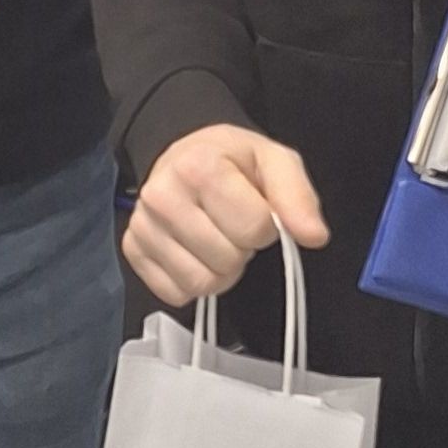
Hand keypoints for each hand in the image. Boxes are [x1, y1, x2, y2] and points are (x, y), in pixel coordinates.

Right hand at [123, 126, 326, 308]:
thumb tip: (314, 235)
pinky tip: (195, 252)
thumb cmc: (231, 160)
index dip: (265, 226)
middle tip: (233, 225)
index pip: (253, 228)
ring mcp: (142, 226)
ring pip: (200, 283)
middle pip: (226, 260)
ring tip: (217, 239)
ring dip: (220, 271)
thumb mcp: (274, 161)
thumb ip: (298, 197)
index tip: (255, 210)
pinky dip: (193, 282)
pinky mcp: (133, 250)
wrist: (184, 154)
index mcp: (198, 167)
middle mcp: (161, 195)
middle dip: (241, 249)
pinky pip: (176, 293)